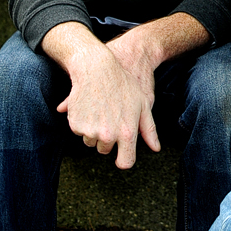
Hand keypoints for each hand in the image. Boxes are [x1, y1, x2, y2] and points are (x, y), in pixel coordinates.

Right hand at [56, 45, 159, 169]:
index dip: (124, 158)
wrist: (96, 68)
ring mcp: (89, 131)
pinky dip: (82, 122)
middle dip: (107, 138)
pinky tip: (89, 106)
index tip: (122, 153)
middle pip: (105, 150)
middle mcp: (107, 135)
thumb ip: (149, 130)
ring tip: (101, 108)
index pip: (125, 162)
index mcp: (126, 132)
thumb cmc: (124, 84)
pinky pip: (79, 132)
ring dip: (94, 131)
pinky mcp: (75, 125)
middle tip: (111, 116)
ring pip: (90, 141)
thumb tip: (155, 148)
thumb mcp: (142, 104)